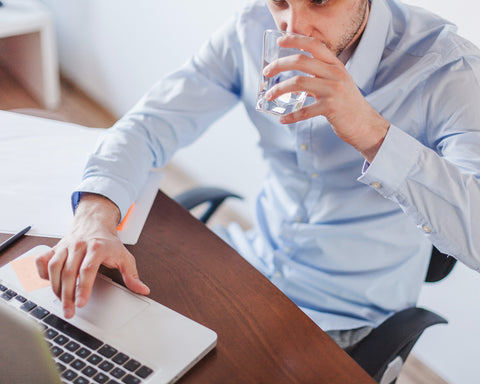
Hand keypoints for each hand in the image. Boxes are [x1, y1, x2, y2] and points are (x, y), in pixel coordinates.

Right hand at [36, 193, 149, 318]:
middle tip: (69, 311)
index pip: (88, 269)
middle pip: (69, 272)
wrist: (94, 222)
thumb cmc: (109, 242)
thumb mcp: (125, 257)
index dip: (84, 288)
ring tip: (61, 303)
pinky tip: (49, 285)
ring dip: (55, 288)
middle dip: (67, 295)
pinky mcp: (55, 248)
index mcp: (97, 247)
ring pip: (54, 268)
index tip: (81, 303)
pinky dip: (41, 274)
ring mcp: (65, 246)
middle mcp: (79, 246)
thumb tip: (143, 290)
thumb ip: (132, 276)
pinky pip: (42, 260)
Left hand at [263, 34, 388, 162]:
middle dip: (279, 64)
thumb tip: (296, 69)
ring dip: (279, 89)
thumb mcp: (338, 81)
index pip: (314, 45)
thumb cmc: (347, 104)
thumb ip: (321, 73)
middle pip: (301, 61)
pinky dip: (291, 116)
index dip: (295, 40)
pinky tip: (282, 119)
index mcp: (336, 65)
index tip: (280, 40)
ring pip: (298, 83)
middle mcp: (335, 74)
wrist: (365, 125)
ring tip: (269, 96)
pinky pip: (304, 111)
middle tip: (266, 72)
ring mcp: (333, 90)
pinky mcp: (331, 108)